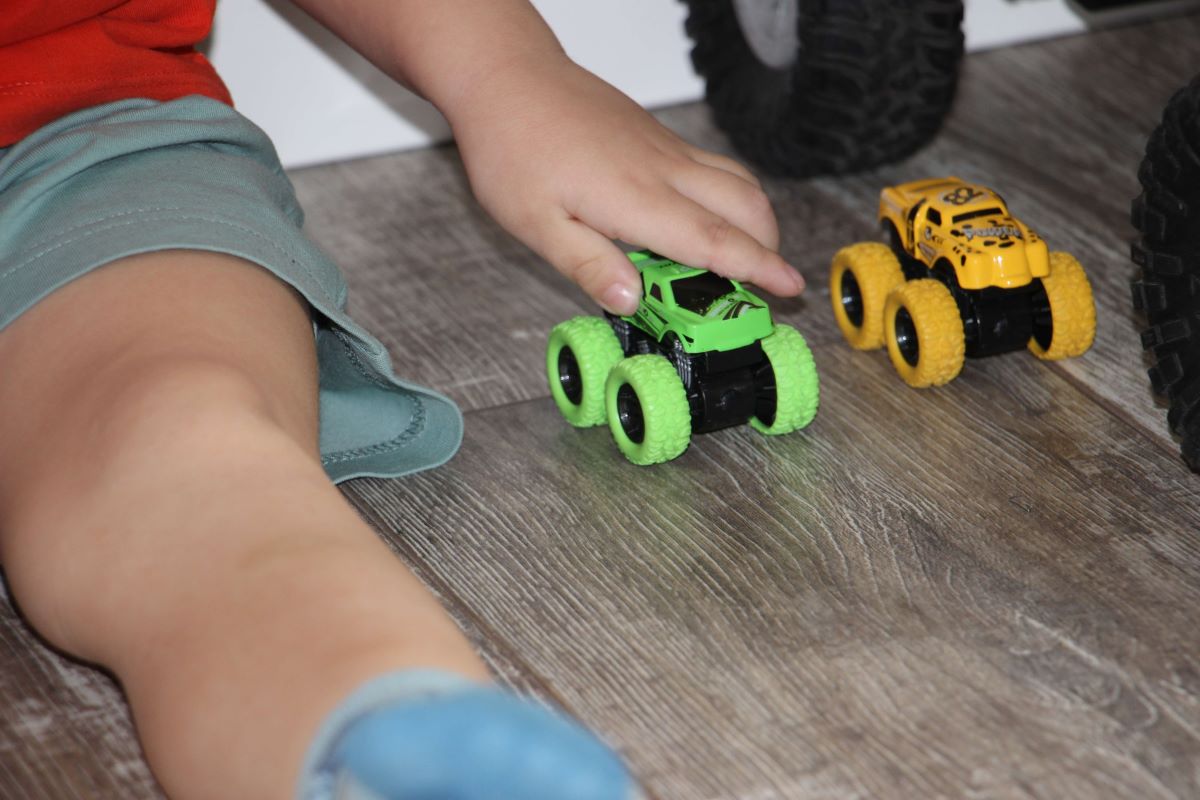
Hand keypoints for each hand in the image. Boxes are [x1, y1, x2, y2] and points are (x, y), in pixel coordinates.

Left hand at [445, 54, 804, 314]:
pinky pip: (715, 166)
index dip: (758, 268)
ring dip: (755, 219)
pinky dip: (732, 196)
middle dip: (769, 247)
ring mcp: (665, 148)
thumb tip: (631, 302)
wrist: (508, 77)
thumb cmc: (514, 147)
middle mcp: (662, 170)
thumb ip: (586, 265)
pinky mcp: (659, 137)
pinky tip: (706, 219)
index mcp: (635, 199)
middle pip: (745, 206)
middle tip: (768, 283)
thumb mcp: (534, 223)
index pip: (714, 241)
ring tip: (746, 254)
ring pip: (737, 181)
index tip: (790, 288)